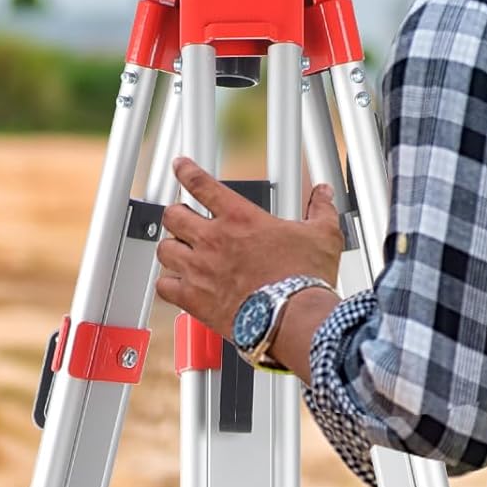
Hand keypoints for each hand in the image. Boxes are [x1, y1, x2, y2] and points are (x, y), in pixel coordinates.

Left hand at [154, 158, 342, 340]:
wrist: (295, 319)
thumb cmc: (306, 280)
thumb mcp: (322, 236)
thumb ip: (320, 211)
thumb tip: (323, 195)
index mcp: (239, 218)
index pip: (201, 184)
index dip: (186, 171)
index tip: (180, 166)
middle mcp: (213, 240)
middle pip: (173, 215)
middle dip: (177, 215)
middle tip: (185, 220)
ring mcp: (200, 269)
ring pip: (164, 249)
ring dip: (172, 249)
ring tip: (181, 252)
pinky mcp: (194, 298)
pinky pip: (164, 287)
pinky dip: (168, 285)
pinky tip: (176, 285)